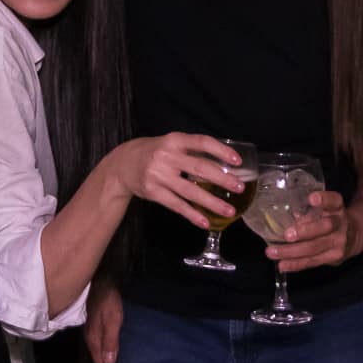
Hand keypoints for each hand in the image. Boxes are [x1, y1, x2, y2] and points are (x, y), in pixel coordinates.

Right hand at [85, 280, 123, 362]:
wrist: (100, 282)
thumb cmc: (108, 300)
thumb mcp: (112, 319)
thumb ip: (110, 340)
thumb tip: (110, 362)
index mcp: (94, 340)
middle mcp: (91, 339)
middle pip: (99, 361)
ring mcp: (92, 333)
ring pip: (100, 353)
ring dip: (110, 362)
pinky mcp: (95, 326)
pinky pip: (101, 345)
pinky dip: (109, 352)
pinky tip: (117, 351)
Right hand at [108, 133, 246, 229]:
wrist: (122, 164)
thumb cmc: (155, 153)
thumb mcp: (171, 144)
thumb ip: (192, 151)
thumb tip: (225, 163)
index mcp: (174, 140)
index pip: (202, 142)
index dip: (221, 150)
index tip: (238, 161)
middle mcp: (167, 157)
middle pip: (199, 168)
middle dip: (222, 178)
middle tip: (240, 187)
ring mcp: (159, 176)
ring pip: (190, 191)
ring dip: (211, 202)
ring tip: (229, 210)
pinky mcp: (153, 192)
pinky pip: (176, 205)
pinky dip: (192, 215)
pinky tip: (205, 222)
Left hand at [267, 190, 357, 271]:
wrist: (353, 237)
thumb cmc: (331, 219)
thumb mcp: (324, 211)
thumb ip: (307, 213)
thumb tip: (286, 217)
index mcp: (337, 208)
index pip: (334, 201)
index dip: (324, 199)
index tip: (312, 199)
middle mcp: (341, 224)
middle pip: (325, 227)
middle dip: (304, 232)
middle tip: (286, 235)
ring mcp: (339, 243)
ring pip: (315, 248)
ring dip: (291, 252)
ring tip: (273, 252)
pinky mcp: (333, 258)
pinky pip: (312, 262)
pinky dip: (295, 264)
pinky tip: (282, 265)